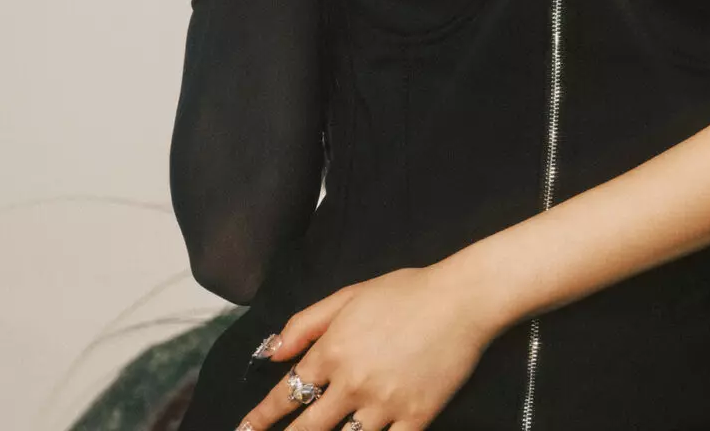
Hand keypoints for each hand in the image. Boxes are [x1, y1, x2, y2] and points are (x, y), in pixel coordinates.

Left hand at [236, 264, 503, 430]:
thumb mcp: (349, 295)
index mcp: (333, 351)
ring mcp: (385, 403)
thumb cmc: (407, 291)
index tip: (246, 429)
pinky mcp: (417, 416)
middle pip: (308, 429)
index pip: (286, 394)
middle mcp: (353, 382)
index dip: (260, 417)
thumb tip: (272, 353)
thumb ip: (305, 324)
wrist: (464, 299)